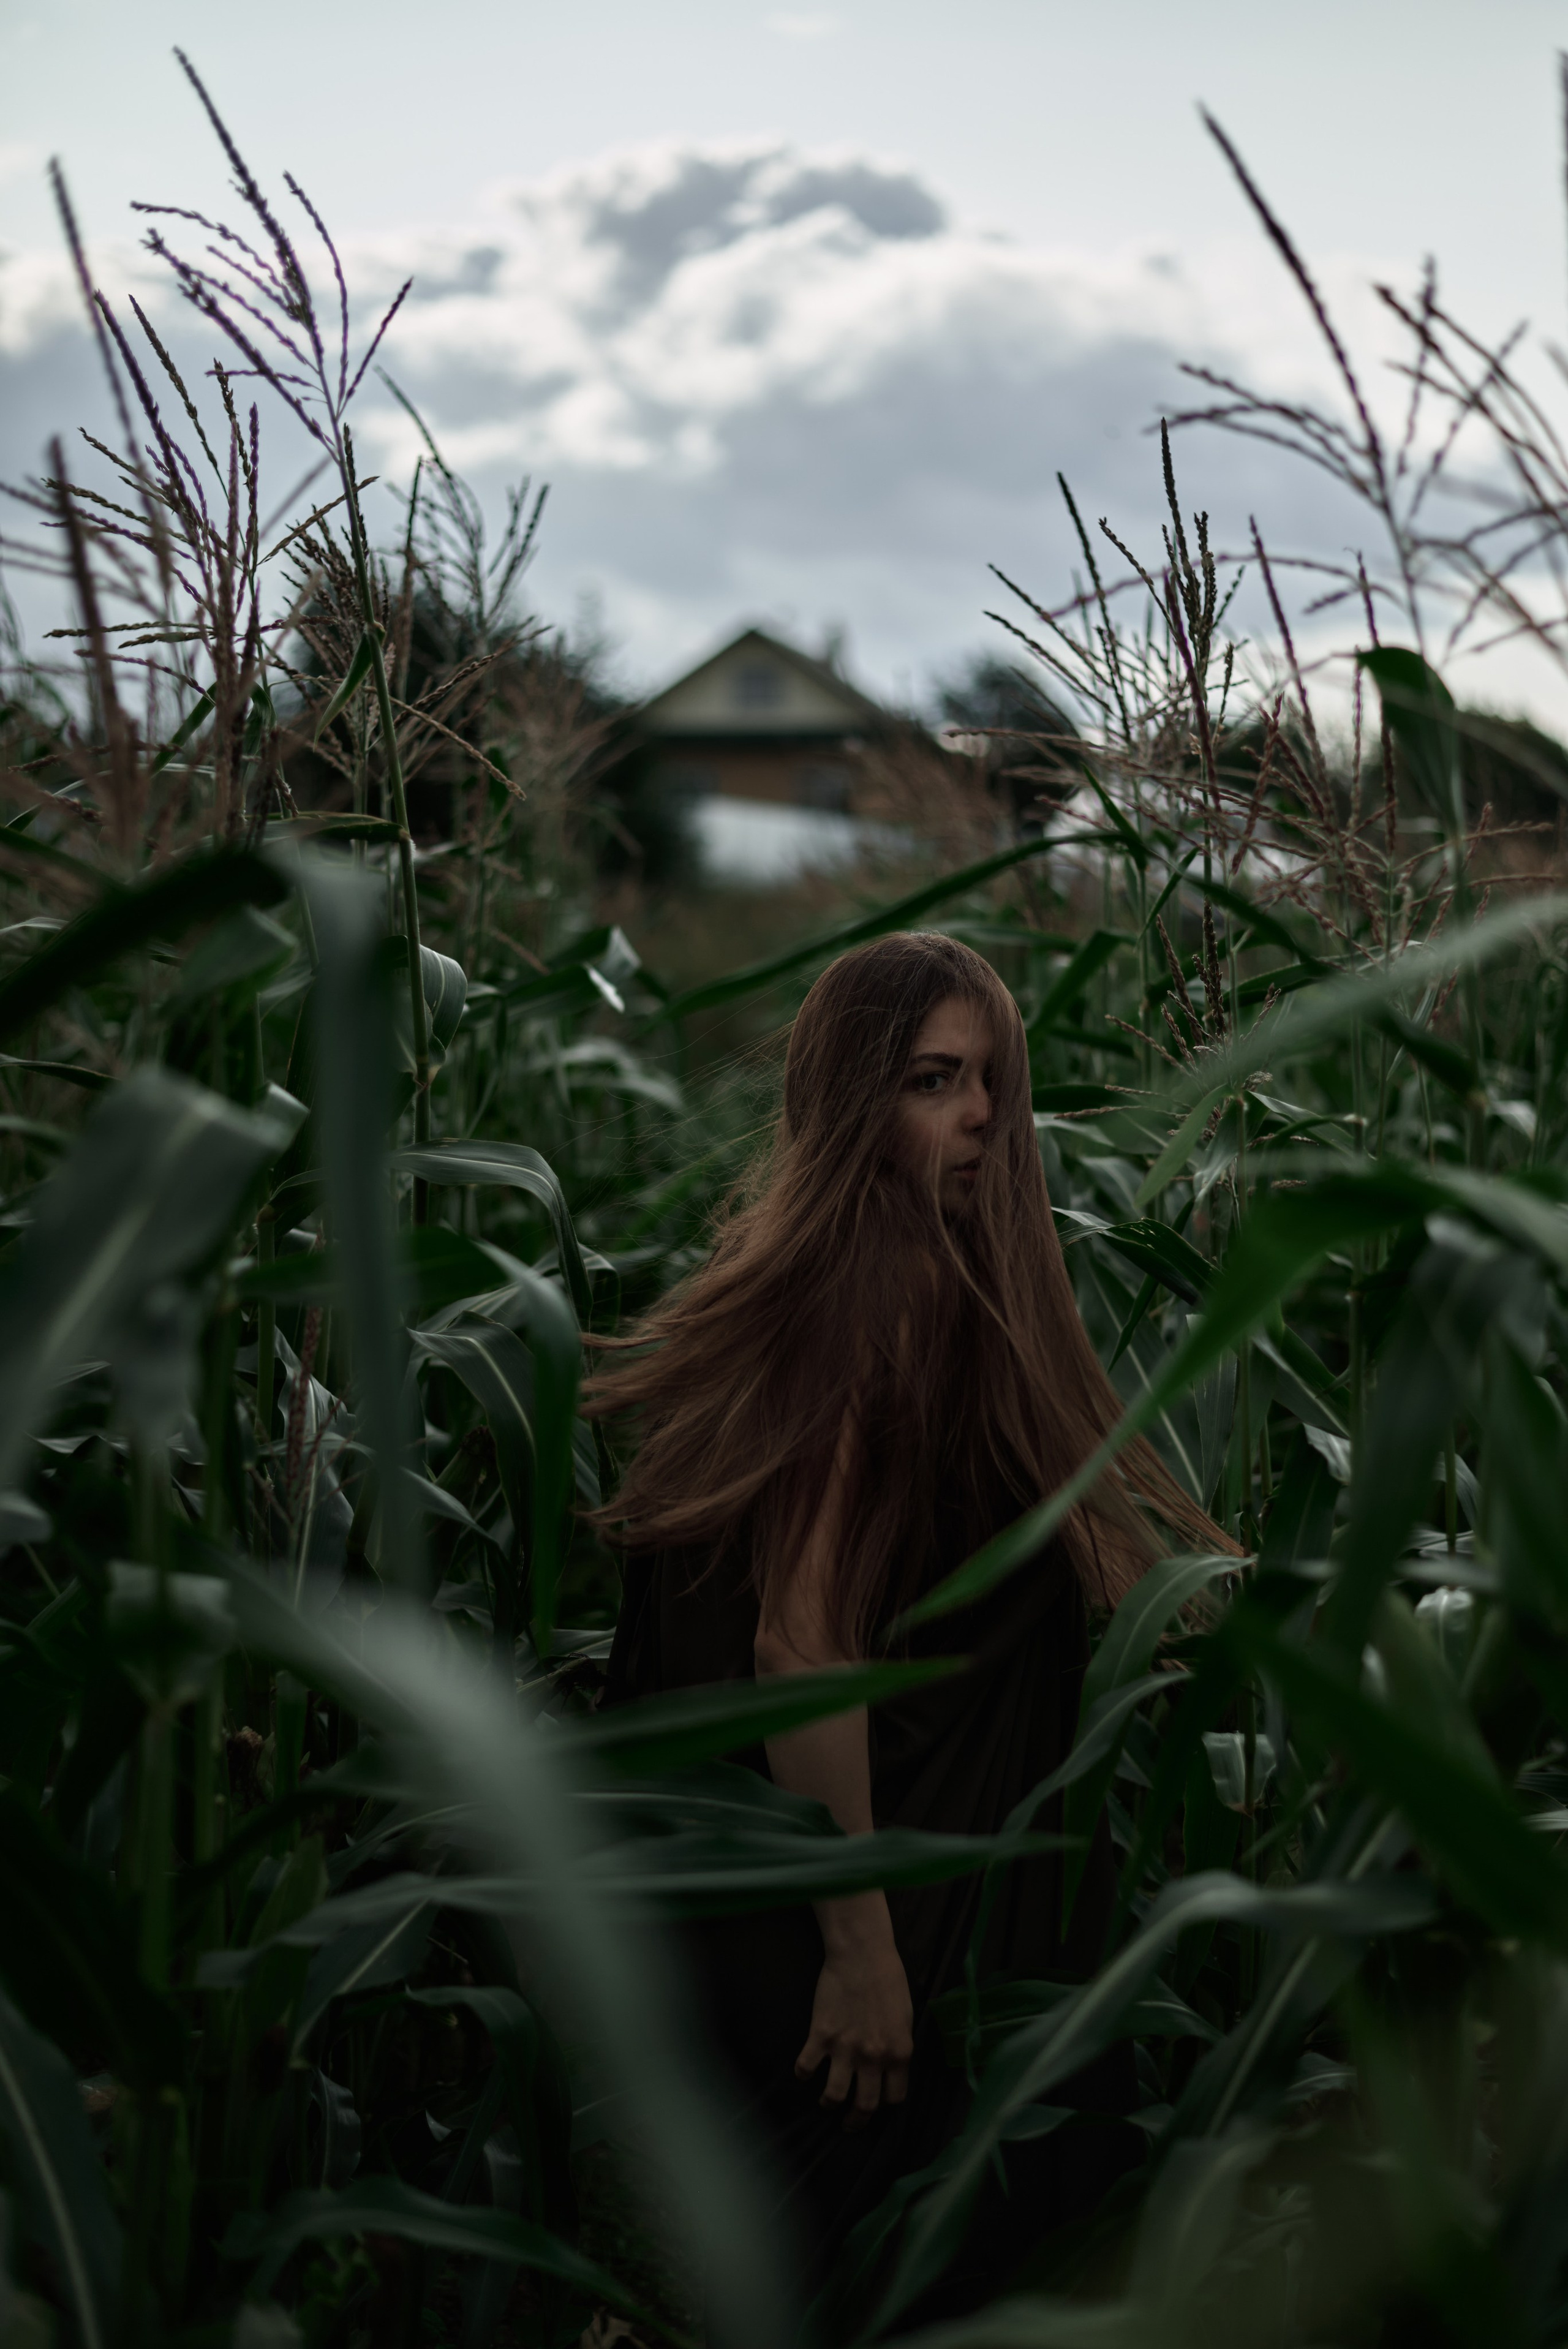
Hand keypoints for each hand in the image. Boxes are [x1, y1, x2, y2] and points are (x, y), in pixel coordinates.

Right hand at [794, 1915, 913, 2129]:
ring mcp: (845, 2048)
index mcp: (899, 2053)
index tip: (878, 2102)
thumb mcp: (906, 2017)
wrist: (862, 1953)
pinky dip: (803, 2074)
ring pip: (834, 2096)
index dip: (885, 2104)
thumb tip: (892, 2069)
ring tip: (826, 2102)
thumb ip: (898, 2047)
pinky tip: (805, 2072)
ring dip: (829, 2104)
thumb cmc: (889, 1979)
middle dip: (856, 2121)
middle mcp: (873, 2057)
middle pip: (865, 2106)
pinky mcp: (820, 2035)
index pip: (894, 2098)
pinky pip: (806, 2068)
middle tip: (849, 2123)